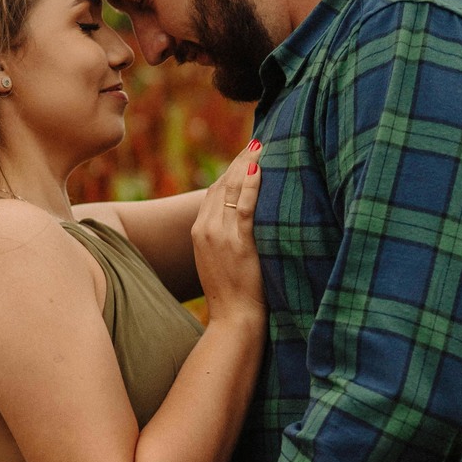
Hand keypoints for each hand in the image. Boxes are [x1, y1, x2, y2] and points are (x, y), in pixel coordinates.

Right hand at [192, 141, 265, 324]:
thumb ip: (224, 237)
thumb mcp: (219, 261)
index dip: (229, 170)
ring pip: (231, 190)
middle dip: (239, 161)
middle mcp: (205, 229)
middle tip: (257, 142)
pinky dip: (251, 186)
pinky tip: (260, 170)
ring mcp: (220, 236)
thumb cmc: (233, 294)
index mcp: (199, 232)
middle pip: (220, 184)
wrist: (234, 319)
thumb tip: (238, 221)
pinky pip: (244, 207)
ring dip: (246, 165)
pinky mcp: (238, 243)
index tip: (245, 155)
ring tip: (262, 147)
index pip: (213, 191)